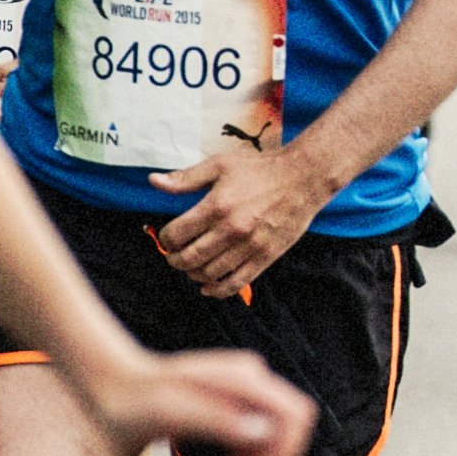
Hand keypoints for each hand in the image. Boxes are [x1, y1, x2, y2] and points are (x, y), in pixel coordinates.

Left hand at [84, 344, 316, 455]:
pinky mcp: (235, 410)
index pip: (293, 420)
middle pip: (283, 443)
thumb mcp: (168, 411)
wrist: (108, 385)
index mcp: (242, 376)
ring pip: (266, 454)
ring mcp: (247, 395)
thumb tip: (265, 434)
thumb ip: (217, 419)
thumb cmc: (130, 397)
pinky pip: (249, 455)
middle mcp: (252, 381)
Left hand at [146, 145, 333, 296]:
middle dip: (175, 260)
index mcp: (216, 206)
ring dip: (193, 274)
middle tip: (173, 256)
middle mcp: (231, 230)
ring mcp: (249, 247)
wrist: (302, 179)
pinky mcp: (264, 257)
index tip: (168, 237)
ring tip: (190, 267)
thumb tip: (154, 182)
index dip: (166, 238)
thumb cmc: (260, 169)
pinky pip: (236, 282)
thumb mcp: (220, 165)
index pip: (177, 234)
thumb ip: (186, 178)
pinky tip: (208, 287)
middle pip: (190, 257)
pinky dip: (218, 290)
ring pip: (209, 273)